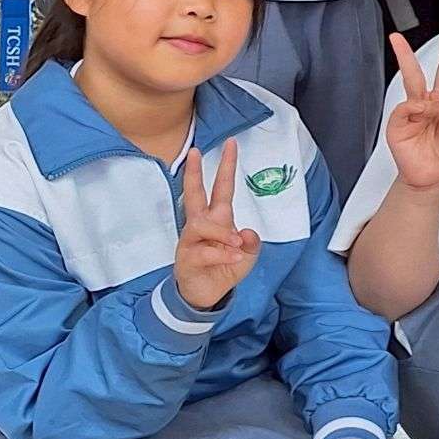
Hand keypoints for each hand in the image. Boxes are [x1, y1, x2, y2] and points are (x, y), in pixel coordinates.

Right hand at [173, 140, 260, 310]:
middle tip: (194, 152)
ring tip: (236, 244)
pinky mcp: (187, 258)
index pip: (222, 188)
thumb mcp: (247, 256)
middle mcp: (200, 225)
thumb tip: (247, 232)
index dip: (227, 167)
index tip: (230, 144)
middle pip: (194, 194)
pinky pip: (204, 252)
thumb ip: (251, 244)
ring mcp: (190, 240)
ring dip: (222, 233)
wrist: (205, 295)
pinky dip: (221, 255)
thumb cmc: (223, 269)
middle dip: (194, 173)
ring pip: (201, 225)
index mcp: (217, 219)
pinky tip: (233, 258)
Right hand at [385, 31, 438, 192]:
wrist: (435, 177)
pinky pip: (404, 107)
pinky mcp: (397, 124)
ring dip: (427, 99)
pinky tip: (422, 116)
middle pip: (416, 73)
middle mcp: (426, 105)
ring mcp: (410, 113)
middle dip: (405, 54)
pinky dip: (416, 109)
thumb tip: (434, 99)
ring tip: (433, 113)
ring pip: (410, 88)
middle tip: (395, 37)